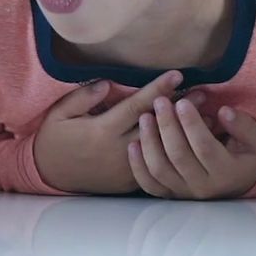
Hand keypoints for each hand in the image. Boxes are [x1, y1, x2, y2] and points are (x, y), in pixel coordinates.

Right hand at [33, 71, 190, 194]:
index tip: (178, 75)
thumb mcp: (60, 114)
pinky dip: (174, 152)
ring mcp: (126, 168)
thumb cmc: (53, 140)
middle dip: (181, 110)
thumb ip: (83, 97)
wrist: (47, 176)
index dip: (158, 89)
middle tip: (205, 95)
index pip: (137, 106)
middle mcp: (119, 149)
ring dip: (183, 133)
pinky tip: (190, 144)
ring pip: (161, 148)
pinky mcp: (128, 181)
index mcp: (103, 130)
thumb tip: (108, 84)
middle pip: (156, 126)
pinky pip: (156, 166)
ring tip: (209, 120)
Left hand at [128, 102, 255, 199]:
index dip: (191, 124)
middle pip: (178, 156)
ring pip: (160, 169)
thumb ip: (243, 126)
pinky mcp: (170, 194)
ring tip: (145, 117)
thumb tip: (224, 112)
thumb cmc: (246, 156)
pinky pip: (149, 184)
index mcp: (226, 172)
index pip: (204, 146)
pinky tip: (133, 144)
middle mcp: (203, 187)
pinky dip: (138, 166)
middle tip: (159, 101)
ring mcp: (184, 193)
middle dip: (167, 126)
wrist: (240, 182)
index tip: (182, 101)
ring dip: (149, 142)